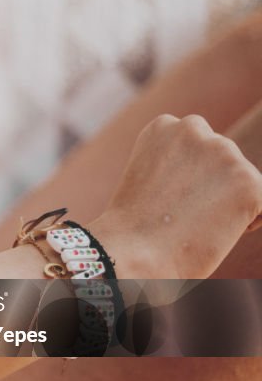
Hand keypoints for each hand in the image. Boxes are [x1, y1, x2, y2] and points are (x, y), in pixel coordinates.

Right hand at [92, 114, 261, 278]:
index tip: (166, 199)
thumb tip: (218, 181)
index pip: (195, 144)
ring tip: (196, 226)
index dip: (187, 175)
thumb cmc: (132, 231)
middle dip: (211, 186)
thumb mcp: (147, 181)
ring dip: (227, 201)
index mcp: (163, 127)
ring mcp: (224, 153)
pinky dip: (247, 221)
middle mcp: (193, 129)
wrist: (130, 253)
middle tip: (182, 217)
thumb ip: (179, 167)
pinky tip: (216, 234)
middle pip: (221, 158)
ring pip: (241, 179)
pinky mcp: (249, 182)